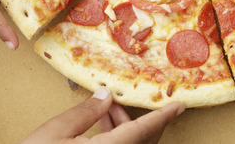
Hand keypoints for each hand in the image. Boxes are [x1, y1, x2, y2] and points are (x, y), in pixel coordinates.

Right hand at [21, 87, 183, 142]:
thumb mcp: (55, 132)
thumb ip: (85, 111)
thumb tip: (105, 95)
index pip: (144, 130)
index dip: (163, 116)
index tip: (179, 105)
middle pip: (142, 141)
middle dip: (139, 118)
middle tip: (123, 100)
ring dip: (125, 129)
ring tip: (105, 110)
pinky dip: (116, 140)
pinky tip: (99, 128)